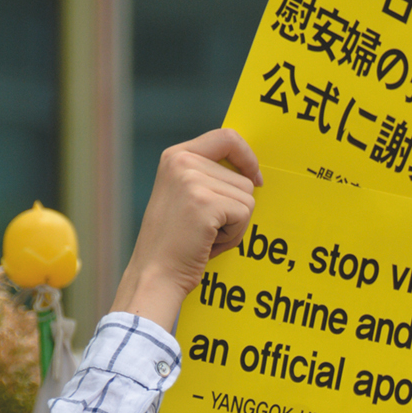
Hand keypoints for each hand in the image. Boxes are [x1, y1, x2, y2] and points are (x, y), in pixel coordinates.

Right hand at [110, 128, 261, 330]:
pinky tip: (209, 243)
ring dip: (235, 224)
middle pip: (243, 178)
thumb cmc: (175, 244)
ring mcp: (193, 181)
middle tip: (207, 229)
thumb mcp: (184, 196)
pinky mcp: (205, 203)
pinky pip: (245, 214)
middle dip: (235, 210)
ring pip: (247, 198)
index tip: (255, 179)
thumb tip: (251, 173)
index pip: (226, 138)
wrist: (155, 274)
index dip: (247, 157)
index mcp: (176, 156)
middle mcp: (182, 162)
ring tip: (206, 236)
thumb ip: (208, 177)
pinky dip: (234, 235)